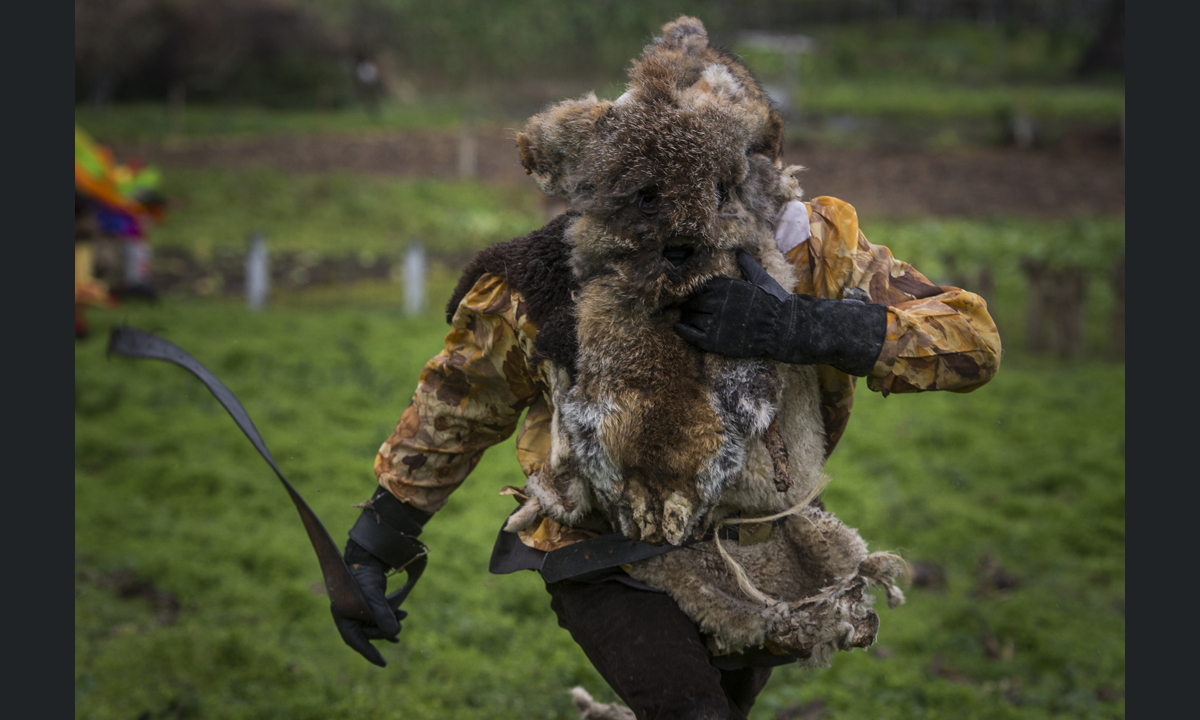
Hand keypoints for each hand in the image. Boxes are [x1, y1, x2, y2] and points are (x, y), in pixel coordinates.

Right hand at [334, 491, 429, 666]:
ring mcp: (357, 606)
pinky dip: (390, 614)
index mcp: (343, 613)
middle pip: (368, 630)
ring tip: (404, 617)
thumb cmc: (364, 573)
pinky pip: (379, 613)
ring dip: (389, 621)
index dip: (368, 652)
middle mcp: (349, 612)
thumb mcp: (374, 595)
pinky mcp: (367, 599)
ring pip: (375, 621)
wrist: (365, 553)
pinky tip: (403, 615)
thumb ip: (382, 614)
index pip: (354, 640)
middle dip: (384, 631)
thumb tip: (395, 634)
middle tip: (399, 629)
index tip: (383, 664)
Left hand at [674, 250, 788, 358]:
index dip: (697, 289)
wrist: (781, 327)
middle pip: (692, 301)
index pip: (701, 285)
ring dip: (686, 315)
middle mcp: (717, 302)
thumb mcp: (761, 279)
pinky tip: (678, 326)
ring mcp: (714, 322)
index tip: (694, 292)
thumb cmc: (773, 302)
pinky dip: (682, 329)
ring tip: (684, 316)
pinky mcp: (713, 340)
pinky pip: (690, 334)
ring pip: (690, 316)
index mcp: (726, 286)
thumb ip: (747, 265)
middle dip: (690, 303)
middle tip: (687, 305)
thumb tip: (740, 251)